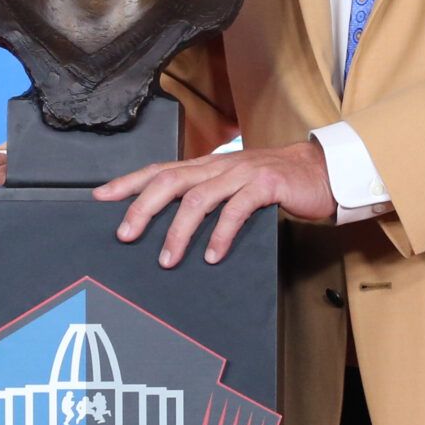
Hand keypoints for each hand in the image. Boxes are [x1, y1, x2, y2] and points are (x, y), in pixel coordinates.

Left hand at [96, 141, 338, 267]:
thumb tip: (174, 226)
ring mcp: (241, 173)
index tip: (101, 198)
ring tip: (167, 259)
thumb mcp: (235, 187)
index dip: (129, 182)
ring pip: (198, 198)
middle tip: (125, 235)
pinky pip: (236, 210)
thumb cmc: (277, 184)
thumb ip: (209, 199)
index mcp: (208, 166)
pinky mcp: (264, 185)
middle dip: (143, 207)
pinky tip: (212, 255)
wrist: (322, 172)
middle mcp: (219, 166)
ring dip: (178, 231)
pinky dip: (221, 235)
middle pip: (170, 181)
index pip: (160, 170)